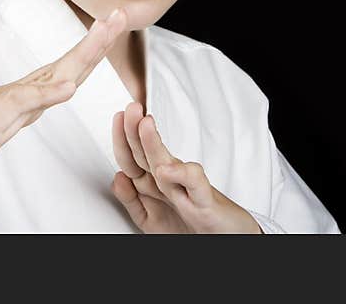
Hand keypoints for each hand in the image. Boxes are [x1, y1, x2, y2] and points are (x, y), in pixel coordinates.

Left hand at [110, 102, 262, 233]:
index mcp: (154, 182)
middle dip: (135, 130)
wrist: (227, 236)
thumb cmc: (189, 225)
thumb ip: (130, 200)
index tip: (118, 117)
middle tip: (131, 108)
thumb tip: (117, 176)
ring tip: (144, 124)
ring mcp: (186, 188)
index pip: (133, 157)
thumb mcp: (149, 218)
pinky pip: (194, 184)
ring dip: (153, 143)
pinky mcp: (205, 201)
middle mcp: (169, 180)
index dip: (122, 139)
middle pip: (146, 153)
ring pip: (167, 162)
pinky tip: (166, 169)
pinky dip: (181, 174)